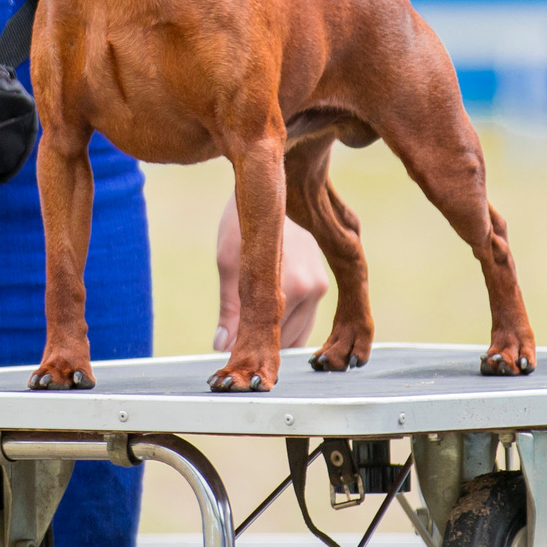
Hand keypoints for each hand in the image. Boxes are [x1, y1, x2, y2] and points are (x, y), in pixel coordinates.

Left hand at [213, 197, 329, 351]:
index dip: (245, 351)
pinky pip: (305, 322)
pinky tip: (265, 317)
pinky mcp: (323, 285)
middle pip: (284, 342)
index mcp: (291, 285)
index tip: (229, 360)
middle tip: (232, 345)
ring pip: (297, 335)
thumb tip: (223, 345)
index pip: (266, 338)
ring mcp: (321, 287)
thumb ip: (230, 309)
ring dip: (273, 340)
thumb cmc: (244, 219)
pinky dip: (286, 328)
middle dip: (259, 346)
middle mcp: (313, 289)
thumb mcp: (230, 261)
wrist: (272, 186)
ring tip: (246, 329)